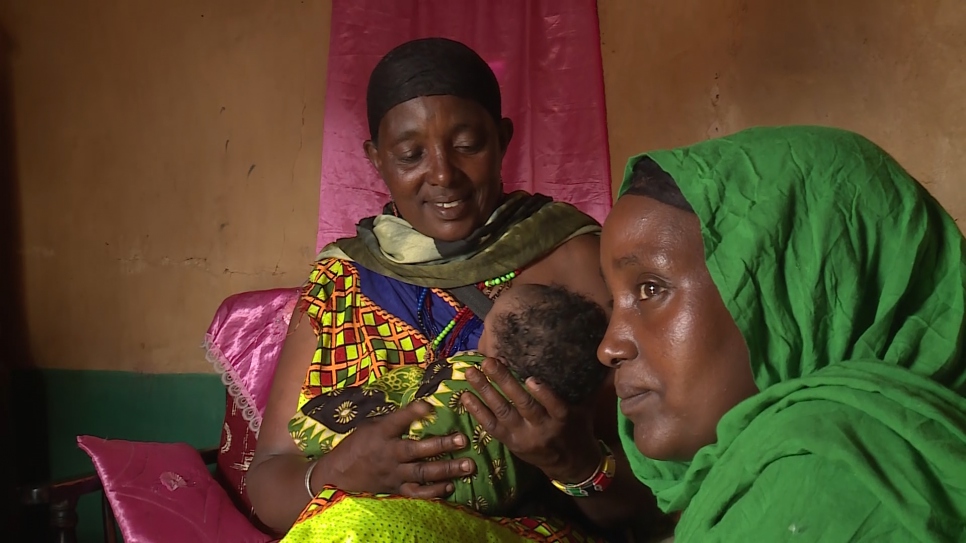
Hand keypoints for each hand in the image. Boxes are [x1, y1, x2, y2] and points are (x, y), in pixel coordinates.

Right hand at [319, 401, 475, 497]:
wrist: (338, 474)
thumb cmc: (358, 444)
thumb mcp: (371, 426)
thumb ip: (394, 420)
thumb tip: (423, 407)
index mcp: (380, 433)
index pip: (397, 420)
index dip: (412, 412)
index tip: (428, 405)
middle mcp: (388, 454)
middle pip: (417, 450)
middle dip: (441, 445)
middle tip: (463, 440)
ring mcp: (393, 473)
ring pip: (422, 472)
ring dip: (447, 469)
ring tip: (468, 465)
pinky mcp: (395, 489)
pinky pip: (417, 493)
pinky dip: (434, 491)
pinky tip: (451, 486)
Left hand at [462, 357, 601, 482]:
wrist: (572, 466)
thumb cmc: (578, 429)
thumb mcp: (584, 409)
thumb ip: (586, 386)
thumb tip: (594, 357)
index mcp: (563, 419)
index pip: (554, 405)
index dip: (543, 393)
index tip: (531, 378)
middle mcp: (542, 429)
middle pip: (522, 405)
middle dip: (504, 382)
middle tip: (488, 362)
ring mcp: (524, 437)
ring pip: (502, 413)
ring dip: (485, 391)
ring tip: (471, 373)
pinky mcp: (511, 443)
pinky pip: (491, 427)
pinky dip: (477, 411)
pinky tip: (465, 396)